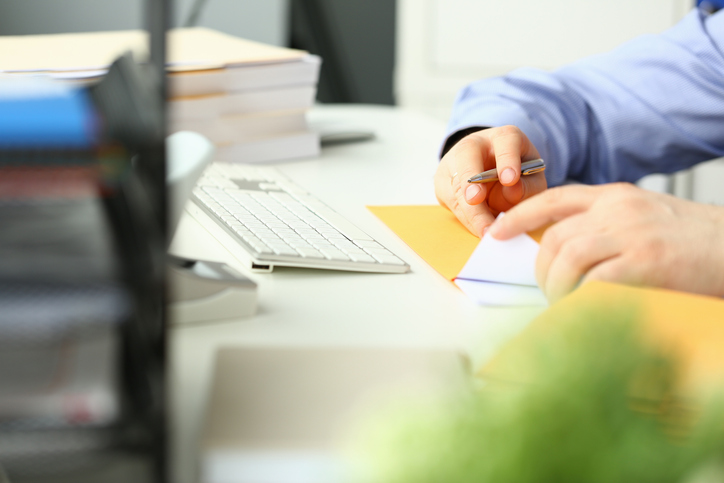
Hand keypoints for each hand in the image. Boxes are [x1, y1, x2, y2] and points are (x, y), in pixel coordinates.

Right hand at [434, 126, 546, 236]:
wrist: (493, 172)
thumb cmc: (518, 174)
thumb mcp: (532, 178)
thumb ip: (528, 185)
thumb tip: (512, 191)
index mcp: (502, 138)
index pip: (505, 141)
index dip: (507, 159)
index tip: (510, 179)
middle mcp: (474, 145)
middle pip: (467, 159)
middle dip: (470, 181)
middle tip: (476, 200)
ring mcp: (453, 163)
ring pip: (456, 185)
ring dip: (470, 211)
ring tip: (485, 231)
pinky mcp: (443, 184)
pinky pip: (452, 203)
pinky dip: (467, 219)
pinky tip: (479, 230)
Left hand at [488, 183, 723, 301]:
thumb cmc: (692, 242)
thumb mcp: (645, 217)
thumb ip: (606, 225)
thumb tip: (562, 253)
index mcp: (616, 196)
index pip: (555, 198)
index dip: (520, 216)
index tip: (497, 233)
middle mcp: (619, 209)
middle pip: (555, 236)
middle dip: (541, 270)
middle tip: (547, 291)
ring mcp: (633, 233)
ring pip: (568, 258)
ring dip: (557, 287)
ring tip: (565, 303)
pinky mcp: (647, 262)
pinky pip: (595, 282)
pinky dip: (582, 299)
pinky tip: (585, 309)